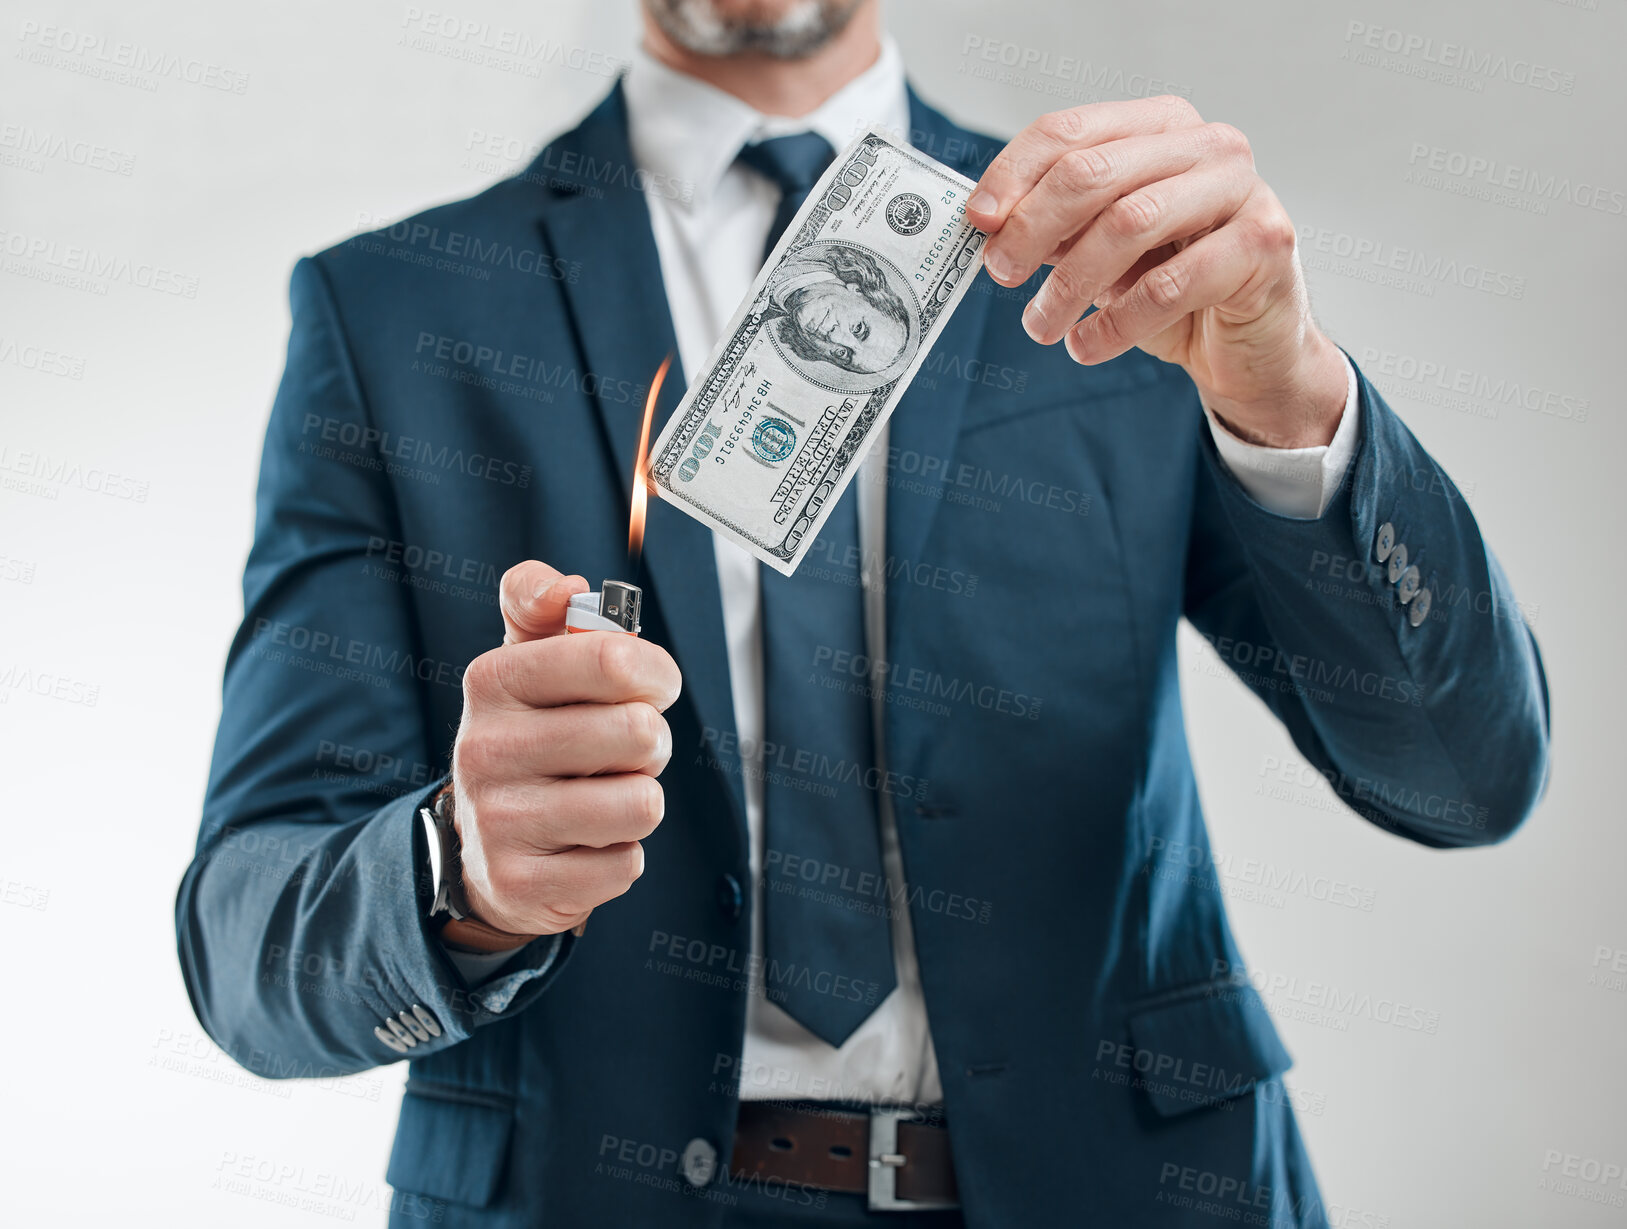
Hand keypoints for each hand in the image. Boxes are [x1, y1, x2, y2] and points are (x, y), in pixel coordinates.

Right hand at [442, 562, 681, 950]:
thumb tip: (566, 586)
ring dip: (640, 801)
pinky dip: (620, 856)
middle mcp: (486, 748)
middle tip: (624, 751)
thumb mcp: (525, 661)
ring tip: (603, 795)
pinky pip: (626, 865)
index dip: (657, 673)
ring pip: (642, 803)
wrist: (483, 847)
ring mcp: (499, 821)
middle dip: (651, 743)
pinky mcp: (521, 884)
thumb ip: (539, 603)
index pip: (613, 659)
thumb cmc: (531, 737)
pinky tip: (584, 845)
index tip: (653, 685)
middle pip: (641, 732)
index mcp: (494, 681)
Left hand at [967, 96, 1348, 448]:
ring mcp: (1242, 189)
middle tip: (999, 274)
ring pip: (1128, 223)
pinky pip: (1169, 285)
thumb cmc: (1174, 291)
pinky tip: (1086, 346)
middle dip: (1032, 227)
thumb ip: (1059, 227)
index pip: (1070, 132)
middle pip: (1092, 172)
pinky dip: (1115, 323)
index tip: (977, 222)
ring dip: (1069, 283)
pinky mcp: (1264, 244)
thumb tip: (991, 223)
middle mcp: (1206, 144)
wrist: (1248, 348)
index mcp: (1161, 127)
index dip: (1013, 175)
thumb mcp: (1103, 251)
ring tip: (1040, 326)